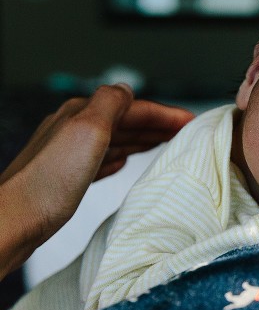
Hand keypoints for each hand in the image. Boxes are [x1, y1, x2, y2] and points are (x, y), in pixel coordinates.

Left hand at [0, 84, 193, 279]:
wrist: (12, 222)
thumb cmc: (48, 182)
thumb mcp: (88, 130)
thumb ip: (111, 104)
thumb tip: (126, 87)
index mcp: (82, 115)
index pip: (134, 107)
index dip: (165, 112)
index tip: (191, 120)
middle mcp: (74, 130)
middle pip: (126, 122)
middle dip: (158, 124)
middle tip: (187, 131)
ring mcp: (68, 155)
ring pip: (115, 140)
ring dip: (143, 139)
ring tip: (166, 143)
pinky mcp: (65, 179)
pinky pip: (101, 161)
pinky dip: (119, 158)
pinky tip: (124, 163)